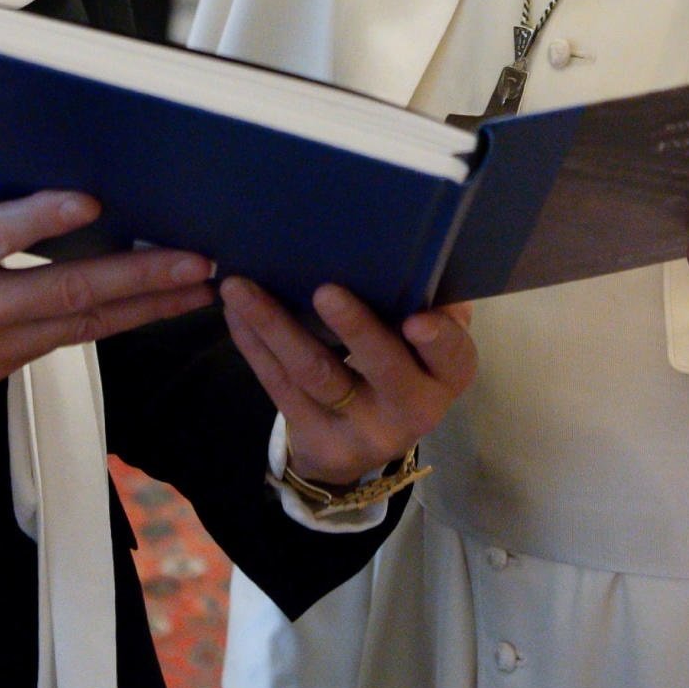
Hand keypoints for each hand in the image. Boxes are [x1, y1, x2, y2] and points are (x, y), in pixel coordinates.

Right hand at [0, 166, 218, 450]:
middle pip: (69, 293)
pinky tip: (138, 310)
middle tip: (196, 263)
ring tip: (194, 290)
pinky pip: (56, 344)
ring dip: (142, 309)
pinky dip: (102, 326)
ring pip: (78, 328)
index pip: (1, 235)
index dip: (51, 216)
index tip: (97, 200)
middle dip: (142, 278)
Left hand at [220, 279, 475, 489]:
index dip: (438, 339)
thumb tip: (408, 247)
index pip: (453, 357)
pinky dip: (254, 344)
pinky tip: (236, 311)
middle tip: (325, 291)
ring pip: (316, 374)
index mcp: (445, 376)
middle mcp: (411, 408)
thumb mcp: (422, 343)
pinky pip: (279, 385)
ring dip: (276, 326)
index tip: (416, 319)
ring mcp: (361, 429)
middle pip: (383, 368)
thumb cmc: (399, 362)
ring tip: (243, 288)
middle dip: (355, 329)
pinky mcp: (315, 435)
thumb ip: (423, 301)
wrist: (361, 440)